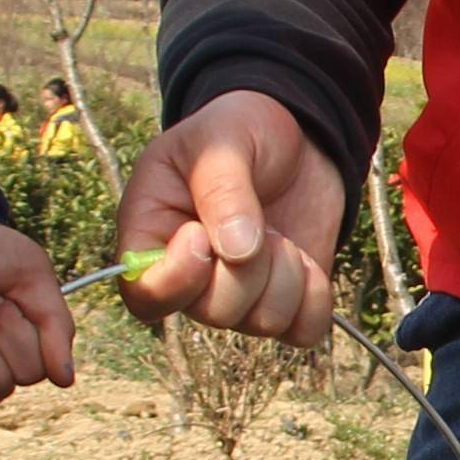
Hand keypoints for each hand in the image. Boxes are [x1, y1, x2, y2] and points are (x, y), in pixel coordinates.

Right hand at [118, 94, 343, 347]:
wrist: (295, 135)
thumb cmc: (238, 129)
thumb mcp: (221, 142)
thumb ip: (223, 191)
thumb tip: (237, 253)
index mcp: (153, 236)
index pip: (145, 295)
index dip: (178, 278)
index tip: (202, 234)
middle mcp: (191, 277)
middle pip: (213, 313)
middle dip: (248, 269)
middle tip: (261, 223)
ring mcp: (240, 294)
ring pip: (261, 323)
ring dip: (285, 276)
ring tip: (280, 234)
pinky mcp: (286, 301)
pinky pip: (302, 331)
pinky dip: (315, 299)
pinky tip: (307, 261)